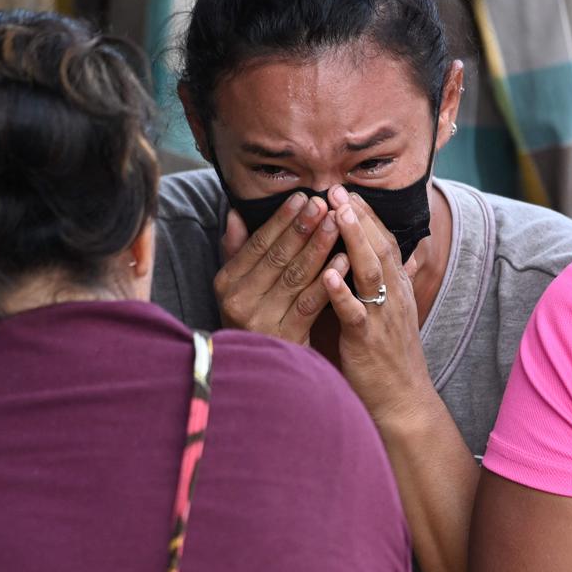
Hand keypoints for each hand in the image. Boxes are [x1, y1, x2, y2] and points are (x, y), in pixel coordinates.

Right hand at [215, 192, 349, 345]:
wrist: (266, 374)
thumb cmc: (257, 322)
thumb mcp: (239, 288)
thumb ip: (236, 251)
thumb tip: (234, 213)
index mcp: (227, 284)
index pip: (258, 244)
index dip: (281, 220)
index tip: (302, 197)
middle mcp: (239, 301)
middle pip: (278, 256)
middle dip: (303, 227)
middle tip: (324, 203)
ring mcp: (261, 320)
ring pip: (296, 276)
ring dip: (319, 246)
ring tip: (338, 223)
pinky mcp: (286, 337)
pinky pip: (310, 301)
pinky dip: (329, 278)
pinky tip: (345, 258)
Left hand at [321, 187, 433, 423]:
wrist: (404, 401)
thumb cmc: (393, 355)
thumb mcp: (399, 312)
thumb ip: (399, 280)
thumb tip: (412, 254)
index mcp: (397, 287)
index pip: (384, 241)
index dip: (367, 215)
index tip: (347, 189)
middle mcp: (393, 296)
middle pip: (379, 247)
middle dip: (359, 216)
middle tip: (337, 188)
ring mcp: (382, 317)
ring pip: (370, 272)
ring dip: (354, 242)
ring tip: (337, 215)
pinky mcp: (368, 341)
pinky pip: (355, 313)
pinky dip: (342, 293)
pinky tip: (326, 275)